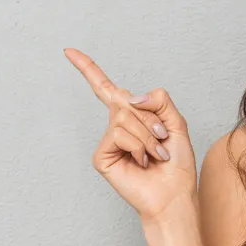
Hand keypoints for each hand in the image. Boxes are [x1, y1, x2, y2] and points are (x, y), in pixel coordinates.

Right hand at [64, 48, 197, 222]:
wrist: (174, 194)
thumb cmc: (176, 163)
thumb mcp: (176, 122)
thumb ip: (159, 100)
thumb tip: (128, 96)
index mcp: (131, 116)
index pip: (105, 88)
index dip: (88, 68)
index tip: (69, 51)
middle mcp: (116, 126)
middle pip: (126, 100)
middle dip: (151, 119)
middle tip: (162, 141)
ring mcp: (108, 141)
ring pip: (125, 116)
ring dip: (148, 136)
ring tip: (155, 155)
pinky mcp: (101, 156)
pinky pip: (119, 134)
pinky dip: (138, 146)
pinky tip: (142, 162)